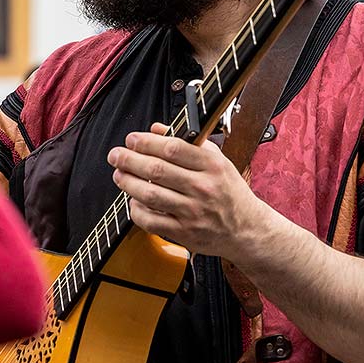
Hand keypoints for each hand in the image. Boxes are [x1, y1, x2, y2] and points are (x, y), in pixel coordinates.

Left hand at [107, 123, 262, 258]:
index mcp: (212, 165)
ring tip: (119, 174)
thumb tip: (156, 129)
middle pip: (157, 170)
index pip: (173, 148)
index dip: (147, 142)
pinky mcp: (184, 233)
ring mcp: (193, 212)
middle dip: (130, 160)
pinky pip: (151, 221)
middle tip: (116, 155)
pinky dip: (136, 210)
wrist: (246, 229)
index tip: (132, 139)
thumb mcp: (217, 160)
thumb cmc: (229, 191)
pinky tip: (132, 200)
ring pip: (151, 195)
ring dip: (128, 183)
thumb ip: (188, 142)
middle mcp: (203, 188)